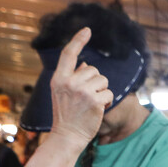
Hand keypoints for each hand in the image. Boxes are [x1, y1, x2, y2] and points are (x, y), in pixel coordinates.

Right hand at [49, 28, 113, 145]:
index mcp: (58, 78)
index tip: (87, 30)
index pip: (68, 54)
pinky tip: (98, 109)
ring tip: (92, 103)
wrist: (67, 136)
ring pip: (103, 80)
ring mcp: (82, 91)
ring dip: (102, 91)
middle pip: (93, 70)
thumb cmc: (66, 115)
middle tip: (87, 98)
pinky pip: (109, 92)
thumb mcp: (63, 93)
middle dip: (95, 82)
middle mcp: (69, 82)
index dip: (78, 40)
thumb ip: (72, 77)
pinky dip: (107, 100)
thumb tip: (85, 64)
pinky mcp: (94, 100)